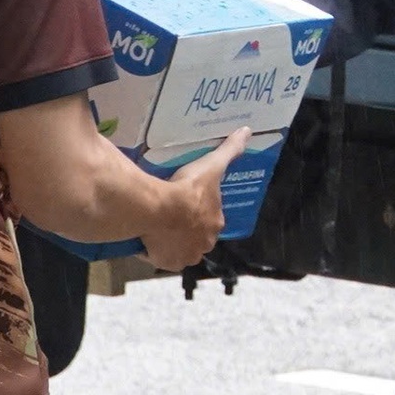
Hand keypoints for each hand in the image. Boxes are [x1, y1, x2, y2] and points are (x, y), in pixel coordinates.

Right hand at [139, 127, 251, 272]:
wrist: (159, 210)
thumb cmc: (188, 189)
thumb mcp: (211, 165)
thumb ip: (230, 150)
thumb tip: (247, 131)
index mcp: (215, 224)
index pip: (209, 220)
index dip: (198, 212)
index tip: (186, 203)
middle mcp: (204, 245)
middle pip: (195, 237)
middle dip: (186, 229)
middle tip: (170, 215)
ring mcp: (185, 256)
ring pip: (179, 249)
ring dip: (171, 242)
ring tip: (157, 226)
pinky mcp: (166, 263)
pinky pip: (160, 258)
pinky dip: (154, 251)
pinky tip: (147, 238)